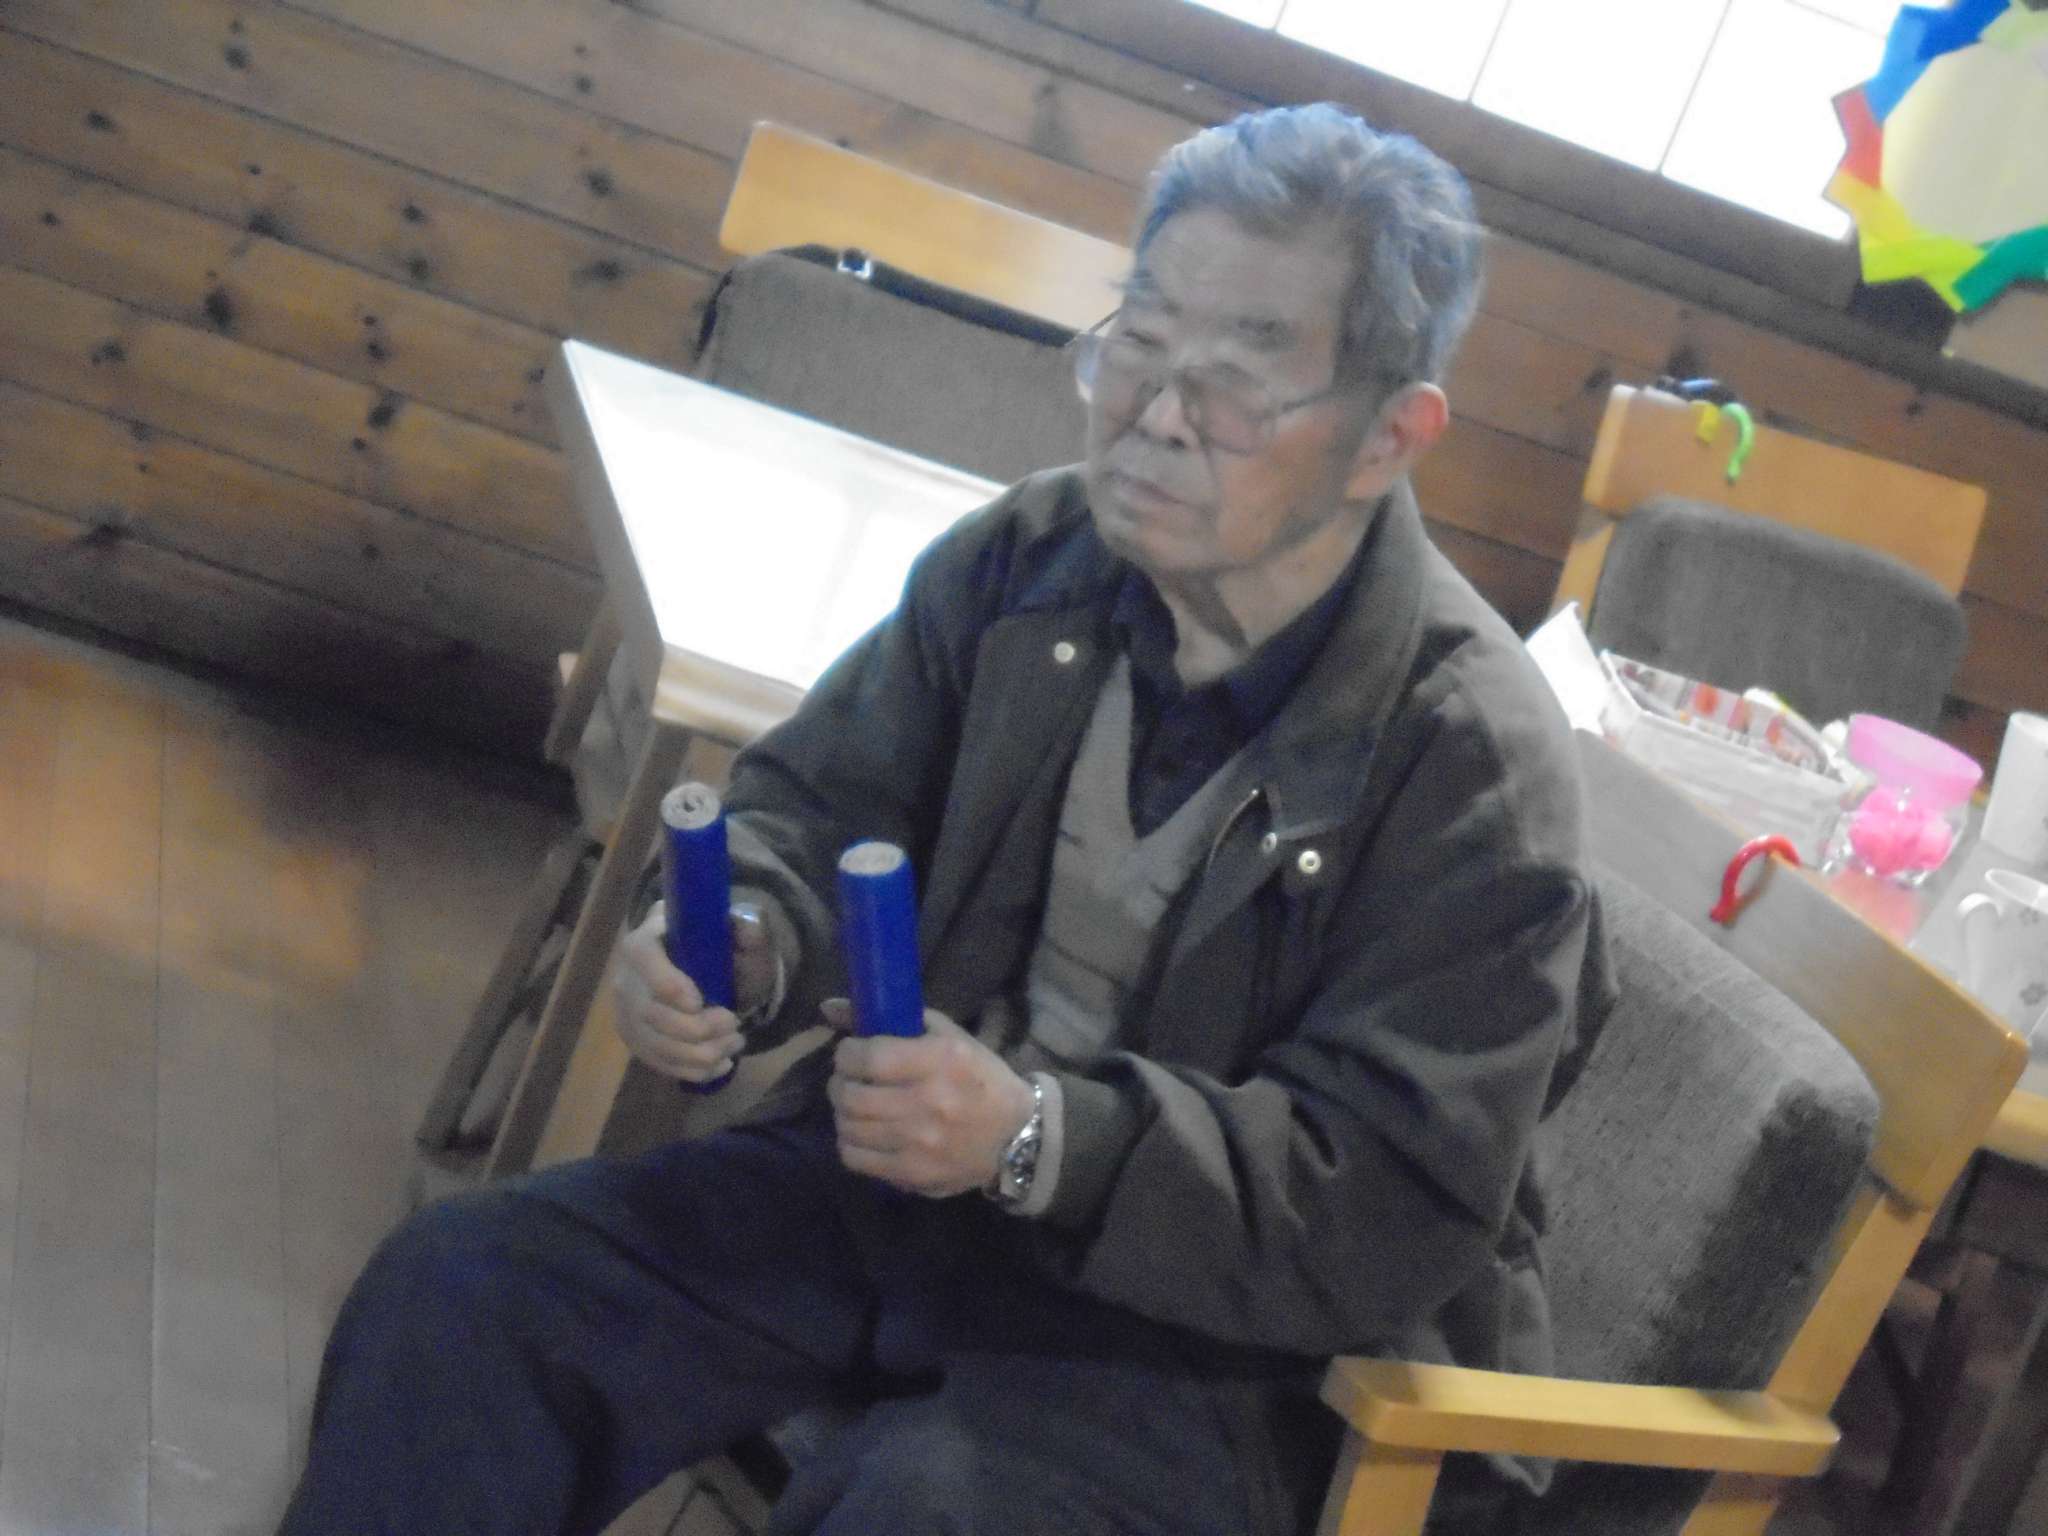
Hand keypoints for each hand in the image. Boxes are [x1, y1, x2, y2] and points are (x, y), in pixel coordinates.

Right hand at [611, 902, 777, 1081]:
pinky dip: (695, 1070)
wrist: (697, 966)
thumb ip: (744, 925)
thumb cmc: (712, 945)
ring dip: (701, 1053)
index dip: (667, 984)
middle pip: (649, 1014)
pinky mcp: (637, 1043)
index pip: (642, 958)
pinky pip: (661, 1065)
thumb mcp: (731, 929)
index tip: (699, 1001)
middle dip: (696, 1028)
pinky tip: (722, 1063)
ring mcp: (627, 1015)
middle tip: (734, 1022)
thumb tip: (745, 927)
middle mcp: (626, 979)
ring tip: (735, 1042)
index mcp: (643, 941)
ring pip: (657, 1046)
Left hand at [825, 1002, 1035, 1197]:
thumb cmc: (980, 1078)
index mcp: (941, 1060)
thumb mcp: (948, 1038)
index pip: (869, 1057)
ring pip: (849, 1127)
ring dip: (843, 1113)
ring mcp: (920, 1143)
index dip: (847, 1054)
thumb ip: (893, 1018)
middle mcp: (929, 1102)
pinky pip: (855, 1158)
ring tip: (855, 1106)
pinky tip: (864, 1133)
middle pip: (852, 1095)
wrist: (1016, 1136)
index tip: (850, 1053)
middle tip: (848, 1080)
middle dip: (839, 1083)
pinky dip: (850, 1143)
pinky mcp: (913, 1174)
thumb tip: (830, 1007)